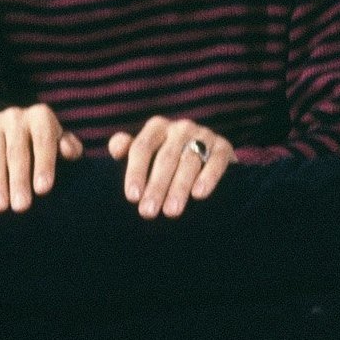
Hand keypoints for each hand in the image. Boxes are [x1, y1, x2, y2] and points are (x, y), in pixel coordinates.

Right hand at [0, 104, 83, 212]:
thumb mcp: (61, 145)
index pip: (43, 140)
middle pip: (17, 151)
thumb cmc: (46, 147)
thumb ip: (71, 148)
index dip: (44, 164)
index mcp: (41, 116)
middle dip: (19, 180)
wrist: (20, 135)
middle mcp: (16, 116)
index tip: (43, 190)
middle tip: (21, 207)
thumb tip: (67, 150)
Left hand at [107, 117, 234, 218]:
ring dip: (179, 187)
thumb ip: (126, 148)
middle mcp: (180, 127)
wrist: (206, 157)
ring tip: (171, 211)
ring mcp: (204, 135)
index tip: (132, 197)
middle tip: (147, 212)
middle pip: (165, 158)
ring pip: (190, 161)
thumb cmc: (166, 159)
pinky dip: (208, 177)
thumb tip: (116, 149)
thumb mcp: (146, 152)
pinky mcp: (224, 146)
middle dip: (156, 186)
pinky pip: (216, 161)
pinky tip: (199, 194)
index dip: (135, 172)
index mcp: (157, 127)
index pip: (142, 147)